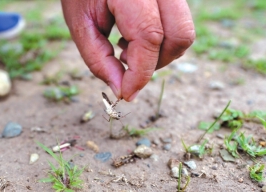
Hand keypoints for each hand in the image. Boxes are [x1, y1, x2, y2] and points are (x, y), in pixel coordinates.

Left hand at [61, 0, 194, 100]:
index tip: (126, 93)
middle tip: (125, 64)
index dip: (141, 72)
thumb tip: (121, 90)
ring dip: (160, 53)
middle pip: (180, 35)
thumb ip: (98, 59)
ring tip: (125, 48)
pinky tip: (133, 37)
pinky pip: (179, 24)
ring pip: (184, 31)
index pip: (150, 36)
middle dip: (156, 63)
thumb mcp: (80, 25)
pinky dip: (161, 41)